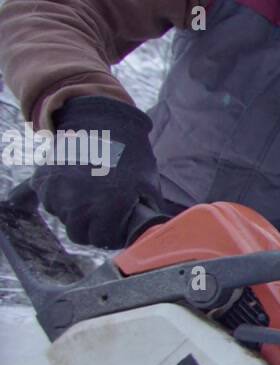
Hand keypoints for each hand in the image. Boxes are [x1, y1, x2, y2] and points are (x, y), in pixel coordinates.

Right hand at [30, 96, 162, 248]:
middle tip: (102, 213)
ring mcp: (58, 192)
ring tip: (91, 193)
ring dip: (75, 213)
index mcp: (110, 206)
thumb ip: (146, 216)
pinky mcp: (43, 181)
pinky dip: (60, 198)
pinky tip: (76, 184)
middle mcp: (80, 203)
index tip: (115, 226)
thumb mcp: (148, 187)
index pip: (102, 239)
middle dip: (92, 228)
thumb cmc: (130, 157)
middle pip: (79, 234)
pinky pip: (49, 202)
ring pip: (63, 218)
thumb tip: (151, 237)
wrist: (101, 124)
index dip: (111, 235)